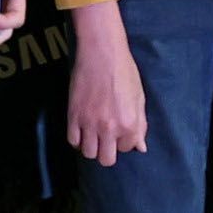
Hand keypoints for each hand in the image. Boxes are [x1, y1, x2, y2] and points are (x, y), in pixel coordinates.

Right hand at [65, 2, 147, 165]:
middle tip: (106, 139)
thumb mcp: (139, 98)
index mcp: (129, 124)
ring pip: (88, 153)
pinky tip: (82, 130)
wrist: (101, 53)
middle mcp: (110, 128)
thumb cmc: (123, 72)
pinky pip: (72, 140)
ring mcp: (90, 123)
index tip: (120, 131)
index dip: (124, 140)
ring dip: (91, 146)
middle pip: (106, 159)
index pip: (126, 148)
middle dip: (107, 151)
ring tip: (93, 134)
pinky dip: (77, 139)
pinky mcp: (74, 115)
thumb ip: (140, 125)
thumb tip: (140, 147)